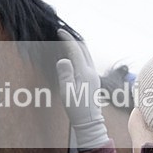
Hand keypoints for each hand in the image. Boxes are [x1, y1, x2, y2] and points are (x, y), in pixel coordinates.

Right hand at [56, 29, 109, 148]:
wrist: (89, 121)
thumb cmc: (76, 109)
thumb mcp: (67, 92)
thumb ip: (65, 74)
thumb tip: (63, 59)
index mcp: (84, 73)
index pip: (76, 50)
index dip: (67, 39)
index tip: (59, 31)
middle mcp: (91, 71)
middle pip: (84, 48)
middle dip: (73, 39)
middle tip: (62, 33)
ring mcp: (94, 75)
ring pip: (86, 54)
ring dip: (77, 45)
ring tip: (67, 41)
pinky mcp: (93, 79)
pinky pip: (87, 60)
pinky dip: (79, 53)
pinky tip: (73, 55)